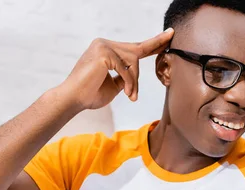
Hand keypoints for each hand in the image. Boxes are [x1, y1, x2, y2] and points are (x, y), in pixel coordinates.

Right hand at [59, 29, 173, 110]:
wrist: (73, 100)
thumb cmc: (90, 94)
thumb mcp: (113, 86)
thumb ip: (124, 78)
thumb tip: (134, 76)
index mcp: (106, 50)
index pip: (133, 47)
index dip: (151, 44)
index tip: (167, 37)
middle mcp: (104, 44)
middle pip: (136, 50)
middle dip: (155, 45)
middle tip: (171, 34)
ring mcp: (103, 46)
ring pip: (133, 61)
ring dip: (135, 82)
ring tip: (131, 96)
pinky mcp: (103, 53)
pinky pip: (126, 69)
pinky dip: (130, 83)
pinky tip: (126, 94)